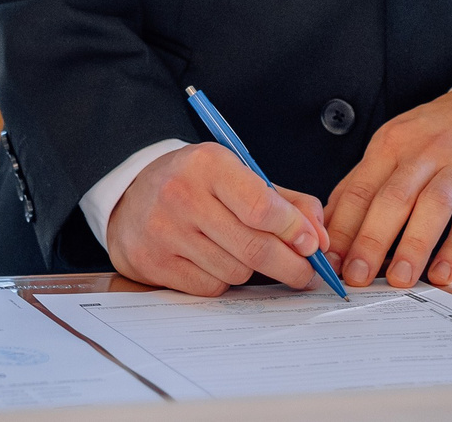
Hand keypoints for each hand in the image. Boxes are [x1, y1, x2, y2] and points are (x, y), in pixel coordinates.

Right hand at [104, 142, 332, 296]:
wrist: (131, 200)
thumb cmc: (195, 186)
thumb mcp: (236, 176)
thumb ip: (284, 201)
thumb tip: (319, 236)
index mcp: (207, 164)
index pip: (262, 207)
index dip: (295, 231)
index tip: (312, 245)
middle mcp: (181, 195)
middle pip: (255, 248)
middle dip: (291, 265)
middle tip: (306, 272)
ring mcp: (164, 231)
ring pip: (236, 271)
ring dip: (251, 271)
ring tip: (240, 251)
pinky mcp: (154, 262)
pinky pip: (211, 287)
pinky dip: (222, 280)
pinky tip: (212, 260)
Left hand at [325, 85, 451, 289]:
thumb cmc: (445, 134)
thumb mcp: (399, 143)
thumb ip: (367, 180)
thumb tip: (331, 220)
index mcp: (391, 145)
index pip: (359, 189)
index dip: (342, 228)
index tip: (330, 260)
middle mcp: (423, 153)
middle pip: (390, 199)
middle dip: (369, 241)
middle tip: (356, 276)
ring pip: (430, 207)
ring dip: (412, 246)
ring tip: (398, 280)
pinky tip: (444, 272)